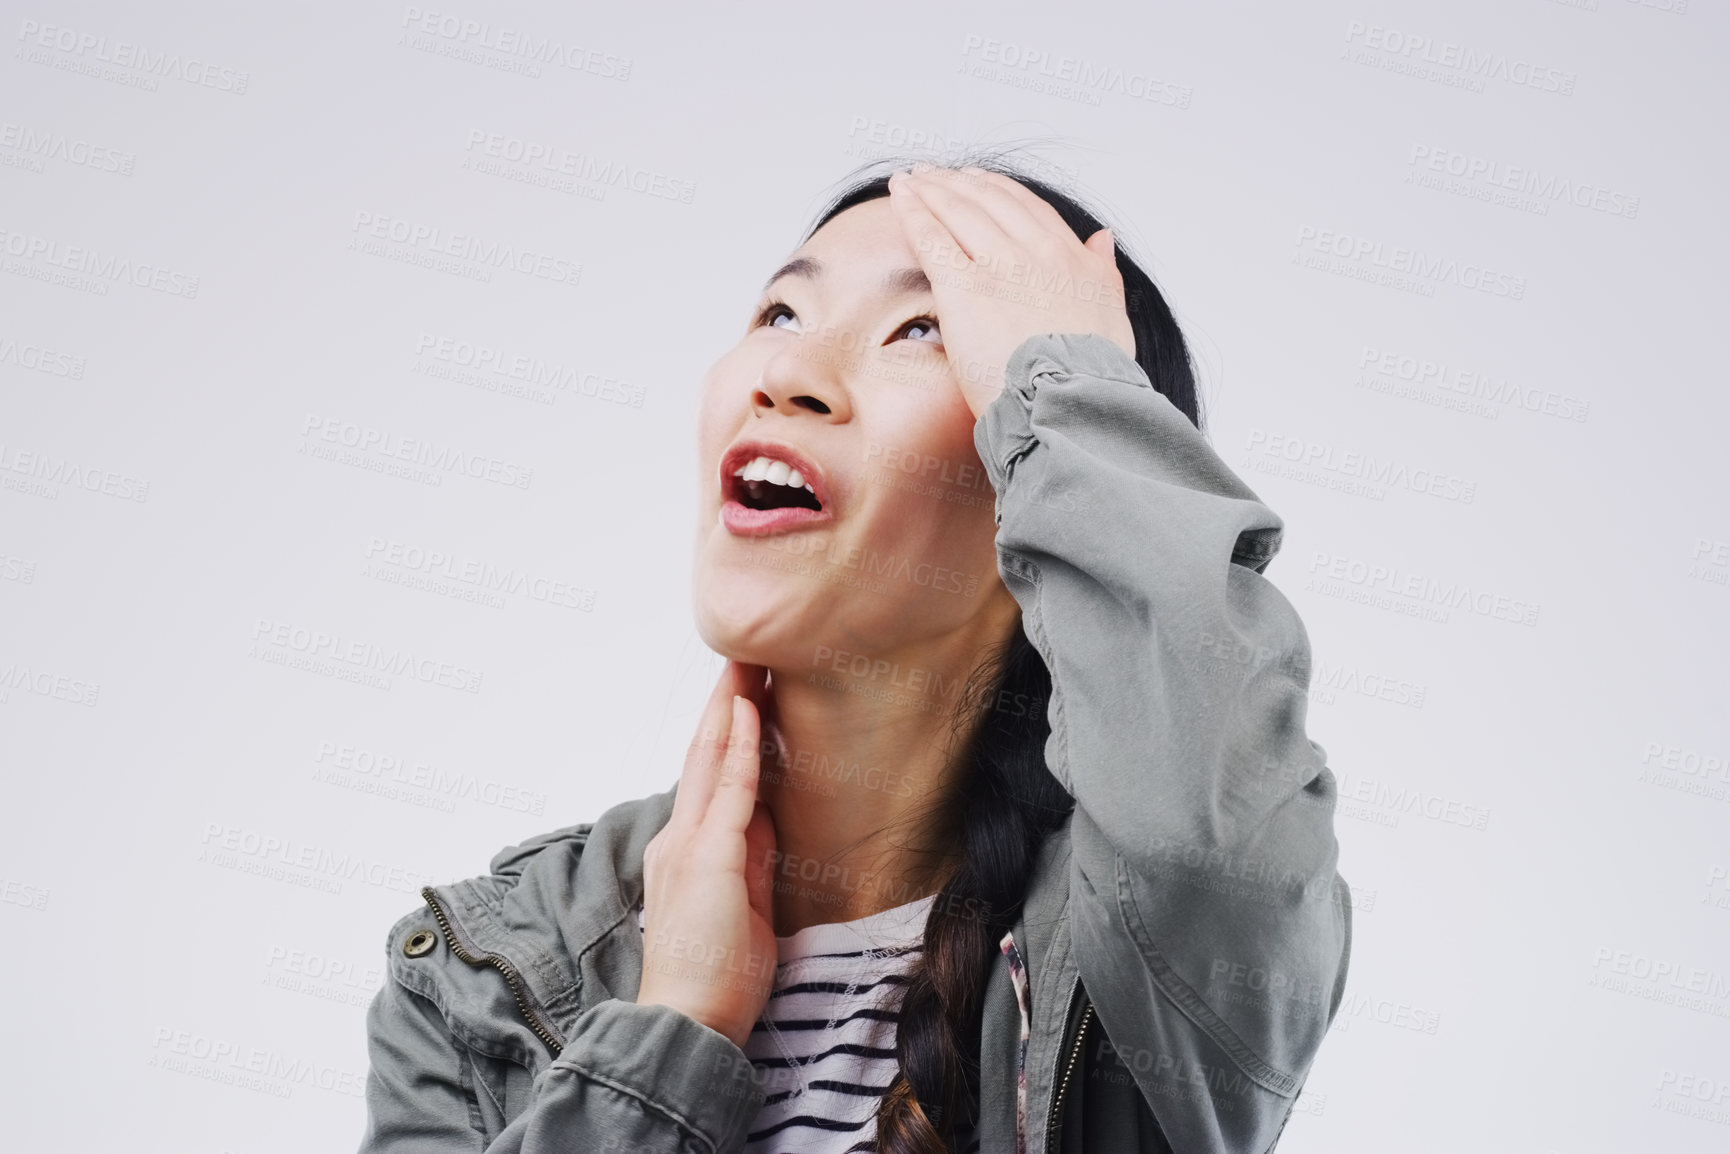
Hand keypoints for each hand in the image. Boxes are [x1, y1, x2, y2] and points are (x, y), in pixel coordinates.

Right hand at [637, 660, 779, 1048]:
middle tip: (745, 655)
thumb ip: (753, 859)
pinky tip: (749, 710)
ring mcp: (689, 845)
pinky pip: (730, 789)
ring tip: (747, 661)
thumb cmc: (717, 978)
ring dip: (731, 706)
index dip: (726, 732)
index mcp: (687, 852)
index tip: (745, 694)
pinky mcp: (709, 857)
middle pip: (704, 754)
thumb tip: (768, 819)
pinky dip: (740, 745)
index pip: (709, 778)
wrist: (690, 1023)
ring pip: (711, 758)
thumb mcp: (747, 906)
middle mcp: (679, 839)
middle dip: (725, 703)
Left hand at [887, 163, 1135, 419]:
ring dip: (930, 189)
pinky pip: (932, 237)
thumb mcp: (1112, 312)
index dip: (996, 190)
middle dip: (956, 183)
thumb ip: (1104, 270)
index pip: (1026, 207)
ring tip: (909, 180)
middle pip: (987, 201)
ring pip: (957, 211)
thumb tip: (1103, 238)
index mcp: (1069, 257)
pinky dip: (913, 211)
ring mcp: (999, 266)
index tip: (976, 181)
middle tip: (932, 174)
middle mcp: (1034, 252)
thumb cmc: (1091, 374)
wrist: (1070, 402)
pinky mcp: (965, 288)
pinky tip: (899, 198)